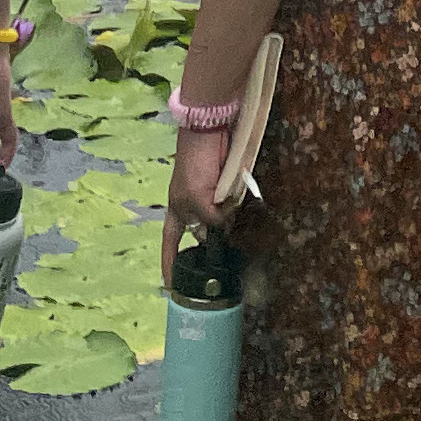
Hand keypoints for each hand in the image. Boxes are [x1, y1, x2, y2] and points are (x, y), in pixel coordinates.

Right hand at [158, 120, 228, 281]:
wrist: (209, 131)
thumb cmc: (192, 166)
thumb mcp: (196, 198)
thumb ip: (211, 219)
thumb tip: (226, 231)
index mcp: (176, 212)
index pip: (170, 245)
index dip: (170, 266)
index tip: (172, 288)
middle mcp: (192, 209)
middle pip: (202, 237)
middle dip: (211, 248)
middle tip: (224, 267)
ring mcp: (211, 199)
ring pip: (221, 225)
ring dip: (230, 232)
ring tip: (241, 247)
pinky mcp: (227, 189)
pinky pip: (234, 209)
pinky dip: (240, 216)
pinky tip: (250, 224)